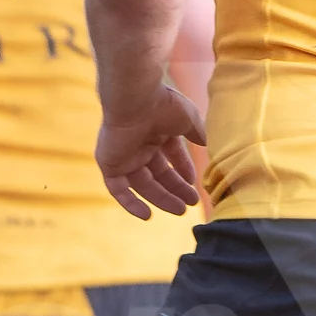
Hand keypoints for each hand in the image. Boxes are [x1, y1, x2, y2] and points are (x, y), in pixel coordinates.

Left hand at [97, 83, 205, 219]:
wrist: (136, 99)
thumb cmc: (163, 104)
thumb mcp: (188, 118)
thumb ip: (197, 132)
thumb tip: (206, 143)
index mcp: (156, 130)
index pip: (171, 156)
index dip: (183, 171)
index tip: (195, 184)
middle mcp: (139, 143)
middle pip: (158, 173)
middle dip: (175, 189)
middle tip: (191, 203)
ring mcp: (124, 154)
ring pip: (142, 184)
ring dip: (160, 198)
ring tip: (180, 211)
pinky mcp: (109, 163)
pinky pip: (118, 189)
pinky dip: (130, 203)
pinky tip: (147, 216)